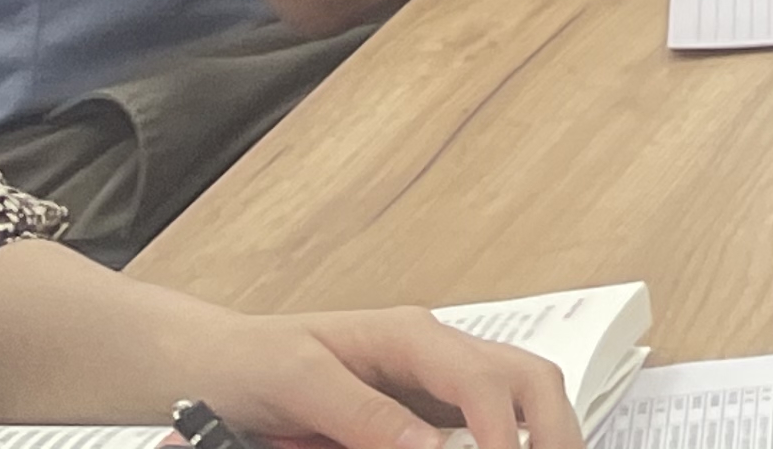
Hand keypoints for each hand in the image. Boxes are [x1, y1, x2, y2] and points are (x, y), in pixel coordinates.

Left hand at [193, 306, 586, 448]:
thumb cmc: (251, 363)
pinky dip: (509, 441)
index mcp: (408, 335)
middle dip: (554, 427)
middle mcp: (435, 352)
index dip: (503, 430)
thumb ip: (363, 415)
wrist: (218, 364)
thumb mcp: (298, 383)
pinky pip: (485, 422)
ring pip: (520, 395)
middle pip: (527, 377)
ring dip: (543, 433)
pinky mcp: (425, 409)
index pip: (480, 377)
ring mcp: (435, 380)